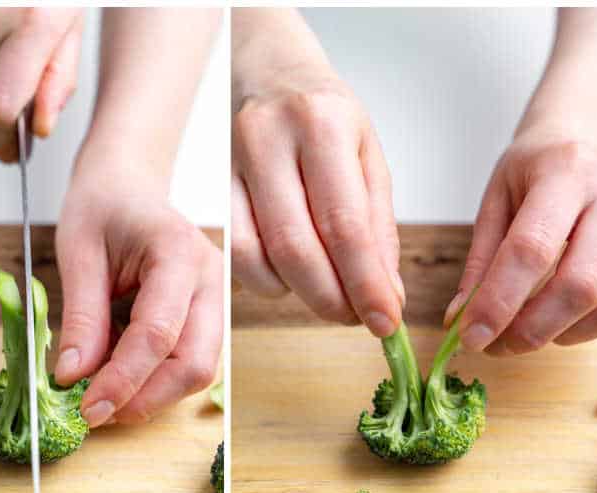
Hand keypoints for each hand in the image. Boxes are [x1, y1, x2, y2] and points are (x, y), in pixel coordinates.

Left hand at [55, 166, 222, 426]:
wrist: (129, 187)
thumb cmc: (104, 208)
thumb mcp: (78, 253)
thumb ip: (80, 317)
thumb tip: (72, 378)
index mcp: (178, 252)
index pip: (158, 333)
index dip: (123, 379)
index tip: (87, 408)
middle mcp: (211, 280)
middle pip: (195, 363)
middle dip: (147, 398)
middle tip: (96, 413)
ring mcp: (219, 300)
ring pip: (200, 370)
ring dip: (152, 394)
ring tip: (104, 392)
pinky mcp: (211, 317)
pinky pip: (192, 362)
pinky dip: (156, 380)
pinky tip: (121, 373)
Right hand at [231, 68, 403, 336]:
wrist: (263, 67)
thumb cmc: (323, 115)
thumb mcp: (367, 154)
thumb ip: (379, 226)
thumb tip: (387, 294)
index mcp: (322, 125)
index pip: (345, 225)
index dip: (366, 284)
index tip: (387, 321)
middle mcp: (269, 139)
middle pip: (297, 248)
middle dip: (333, 298)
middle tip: (359, 317)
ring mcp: (231, 162)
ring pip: (259, 257)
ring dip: (301, 294)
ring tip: (332, 295)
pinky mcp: (209, 186)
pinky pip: (235, 254)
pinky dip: (268, 281)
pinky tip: (292, 276)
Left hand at [444, 127, 596, 355]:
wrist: (589, 133)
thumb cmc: (538, 164)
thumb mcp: (498, 196)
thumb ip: (481, 259)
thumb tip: (461, 318)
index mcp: (565, 173)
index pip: (531, 247)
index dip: (499, 300)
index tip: (472, 335)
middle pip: (579, 284)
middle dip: (533, 328)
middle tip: (496, 346)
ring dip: (559, 334)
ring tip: (519, 337)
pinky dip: (583, 330)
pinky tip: (553, 325)